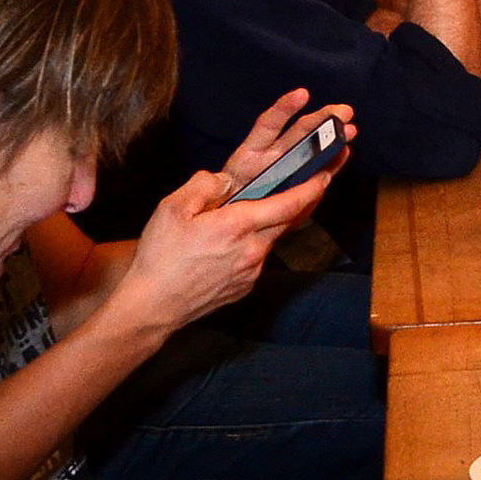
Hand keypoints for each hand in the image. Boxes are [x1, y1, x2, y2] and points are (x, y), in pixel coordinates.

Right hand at [104, 94, 343, 340]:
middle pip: (286, 221)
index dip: (311, 188)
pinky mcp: (245, 287)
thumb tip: (225, 179)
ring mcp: (251, 272)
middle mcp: (252, 250)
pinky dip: (253, 245)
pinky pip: (256, 259)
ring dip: (271, 224)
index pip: (288, 204)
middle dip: (302, 201)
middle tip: (312, 181)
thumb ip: (203, 185)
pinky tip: (233, 243)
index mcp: (238, 226)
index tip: (327, 173)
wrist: (153, 306)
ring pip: (270, 240)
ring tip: (259, 211)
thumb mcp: (172, 208)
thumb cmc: (160, 256)